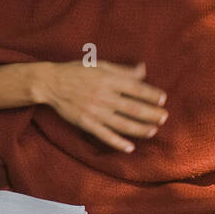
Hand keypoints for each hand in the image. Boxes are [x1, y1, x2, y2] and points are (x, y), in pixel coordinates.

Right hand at [39, 60, 167, 152]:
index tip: (162, 99)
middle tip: (164, 117)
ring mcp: (94, 111)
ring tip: (153, 131)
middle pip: (132, 108)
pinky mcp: (85, 122)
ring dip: (139, 129)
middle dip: (150, 113)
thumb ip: (122, 70)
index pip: (135, 88)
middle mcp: (103, 96)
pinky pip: (104, 134)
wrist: (50, 83)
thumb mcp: (100, 65)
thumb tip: (143, 69)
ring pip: (121, 123)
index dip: (151, 94)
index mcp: (107, 80)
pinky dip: (117, 142)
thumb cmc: (76, 72)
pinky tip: (129, 147)